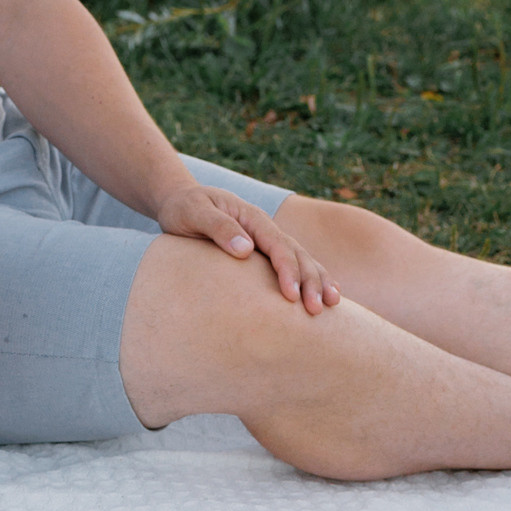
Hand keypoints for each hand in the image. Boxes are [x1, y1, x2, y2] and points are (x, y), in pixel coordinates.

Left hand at [152, 182, 339, 313]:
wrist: (180, 201)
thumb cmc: (184, 208)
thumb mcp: (193, 211)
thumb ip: (218, 226)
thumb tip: (246, 249)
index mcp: (251, 217)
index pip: (277, 245)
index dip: (287, 270)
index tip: (291, 296)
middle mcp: (265, 228)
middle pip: (296, 253)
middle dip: (310, 280)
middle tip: (317, 309)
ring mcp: (267, 240)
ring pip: (301, 259)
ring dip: (318, 280)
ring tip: (331, 305)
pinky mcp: (264, 252)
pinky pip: (292, 264)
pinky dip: (311, 278)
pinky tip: (324, 296)